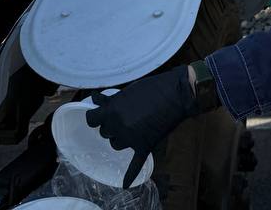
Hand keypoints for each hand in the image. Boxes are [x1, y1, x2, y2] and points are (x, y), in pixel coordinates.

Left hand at [85, 65, 200, 187]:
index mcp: (111, 111)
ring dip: (120, 138)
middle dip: (112, 125)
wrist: (179, 93)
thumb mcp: (128, 90)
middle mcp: (118, 127)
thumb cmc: (154, 88)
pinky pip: (135, 164)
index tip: (101, 114)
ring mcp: (131, 139)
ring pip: (115, 144)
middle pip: (105, 132)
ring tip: (133, 128)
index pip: (91, 120)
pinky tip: (126, 183)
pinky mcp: (145, 146)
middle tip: (125, 116)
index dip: (96, 116)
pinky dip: (130, 174)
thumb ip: (111, 100)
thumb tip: (96, 100)